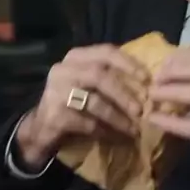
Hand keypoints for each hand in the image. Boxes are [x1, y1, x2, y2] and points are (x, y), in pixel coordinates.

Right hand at [16, 45, 148, 170]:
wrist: (41, 127)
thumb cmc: (73, 102)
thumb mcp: (88, 82)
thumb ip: (109, 76)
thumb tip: (147, 84)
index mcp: (75, 57)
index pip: (105, 52)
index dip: (128, 64)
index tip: (147, 79)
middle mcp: (63, 70)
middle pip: (99, 75)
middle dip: (123, 93)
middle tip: (140, 109)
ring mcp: (56, 92)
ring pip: (94, 102)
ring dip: (117, 117)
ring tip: (133, 129)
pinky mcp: (55, 115)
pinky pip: (87, 123)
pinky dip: (105, 131)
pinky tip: (116, 138)